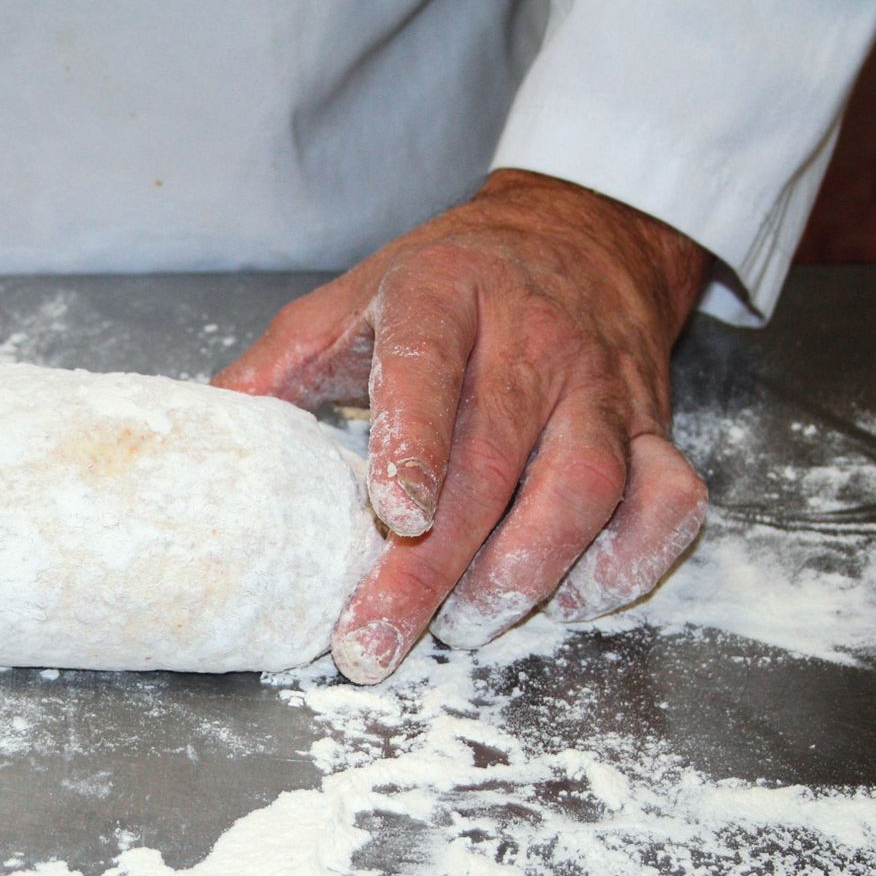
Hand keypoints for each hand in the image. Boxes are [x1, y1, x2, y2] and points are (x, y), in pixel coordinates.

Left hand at [215, 169, 711, 682]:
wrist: (581, 235)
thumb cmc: (448, 285)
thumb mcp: (354, 300)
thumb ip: (281, 364)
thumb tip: (208, 430)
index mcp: (443, 298)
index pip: (429, 366)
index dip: (415, 440)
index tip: (394, 514)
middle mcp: (534, 342)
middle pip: (493, 459)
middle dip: (435, 566)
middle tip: (378, 640)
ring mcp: (603, 389)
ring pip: (585, 487)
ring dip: (528, 570)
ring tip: (467, 628)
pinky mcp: (655, 429)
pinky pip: (667, 501)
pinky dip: (630, 561)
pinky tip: (574, 600)